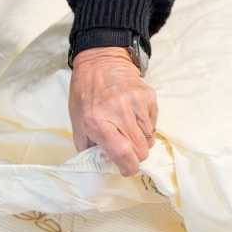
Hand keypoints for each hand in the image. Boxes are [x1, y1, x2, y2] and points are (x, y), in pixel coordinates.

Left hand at [69, 47, 156, 176]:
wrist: (101, 62)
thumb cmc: (86, 94)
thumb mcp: (77, 121)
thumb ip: (88, 146)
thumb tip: (103, 164)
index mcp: (98, 121)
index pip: (123, 152)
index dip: (128, 167)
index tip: (126, 169)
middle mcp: (119, 112)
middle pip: (141, 150)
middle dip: (135, 155)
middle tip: (126, 149)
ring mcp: (137, 103)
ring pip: (150, 138)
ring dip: (141, 140)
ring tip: (128, 130)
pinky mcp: (148, 96)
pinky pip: (154, 123)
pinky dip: (146, 126)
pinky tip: (134, 117)